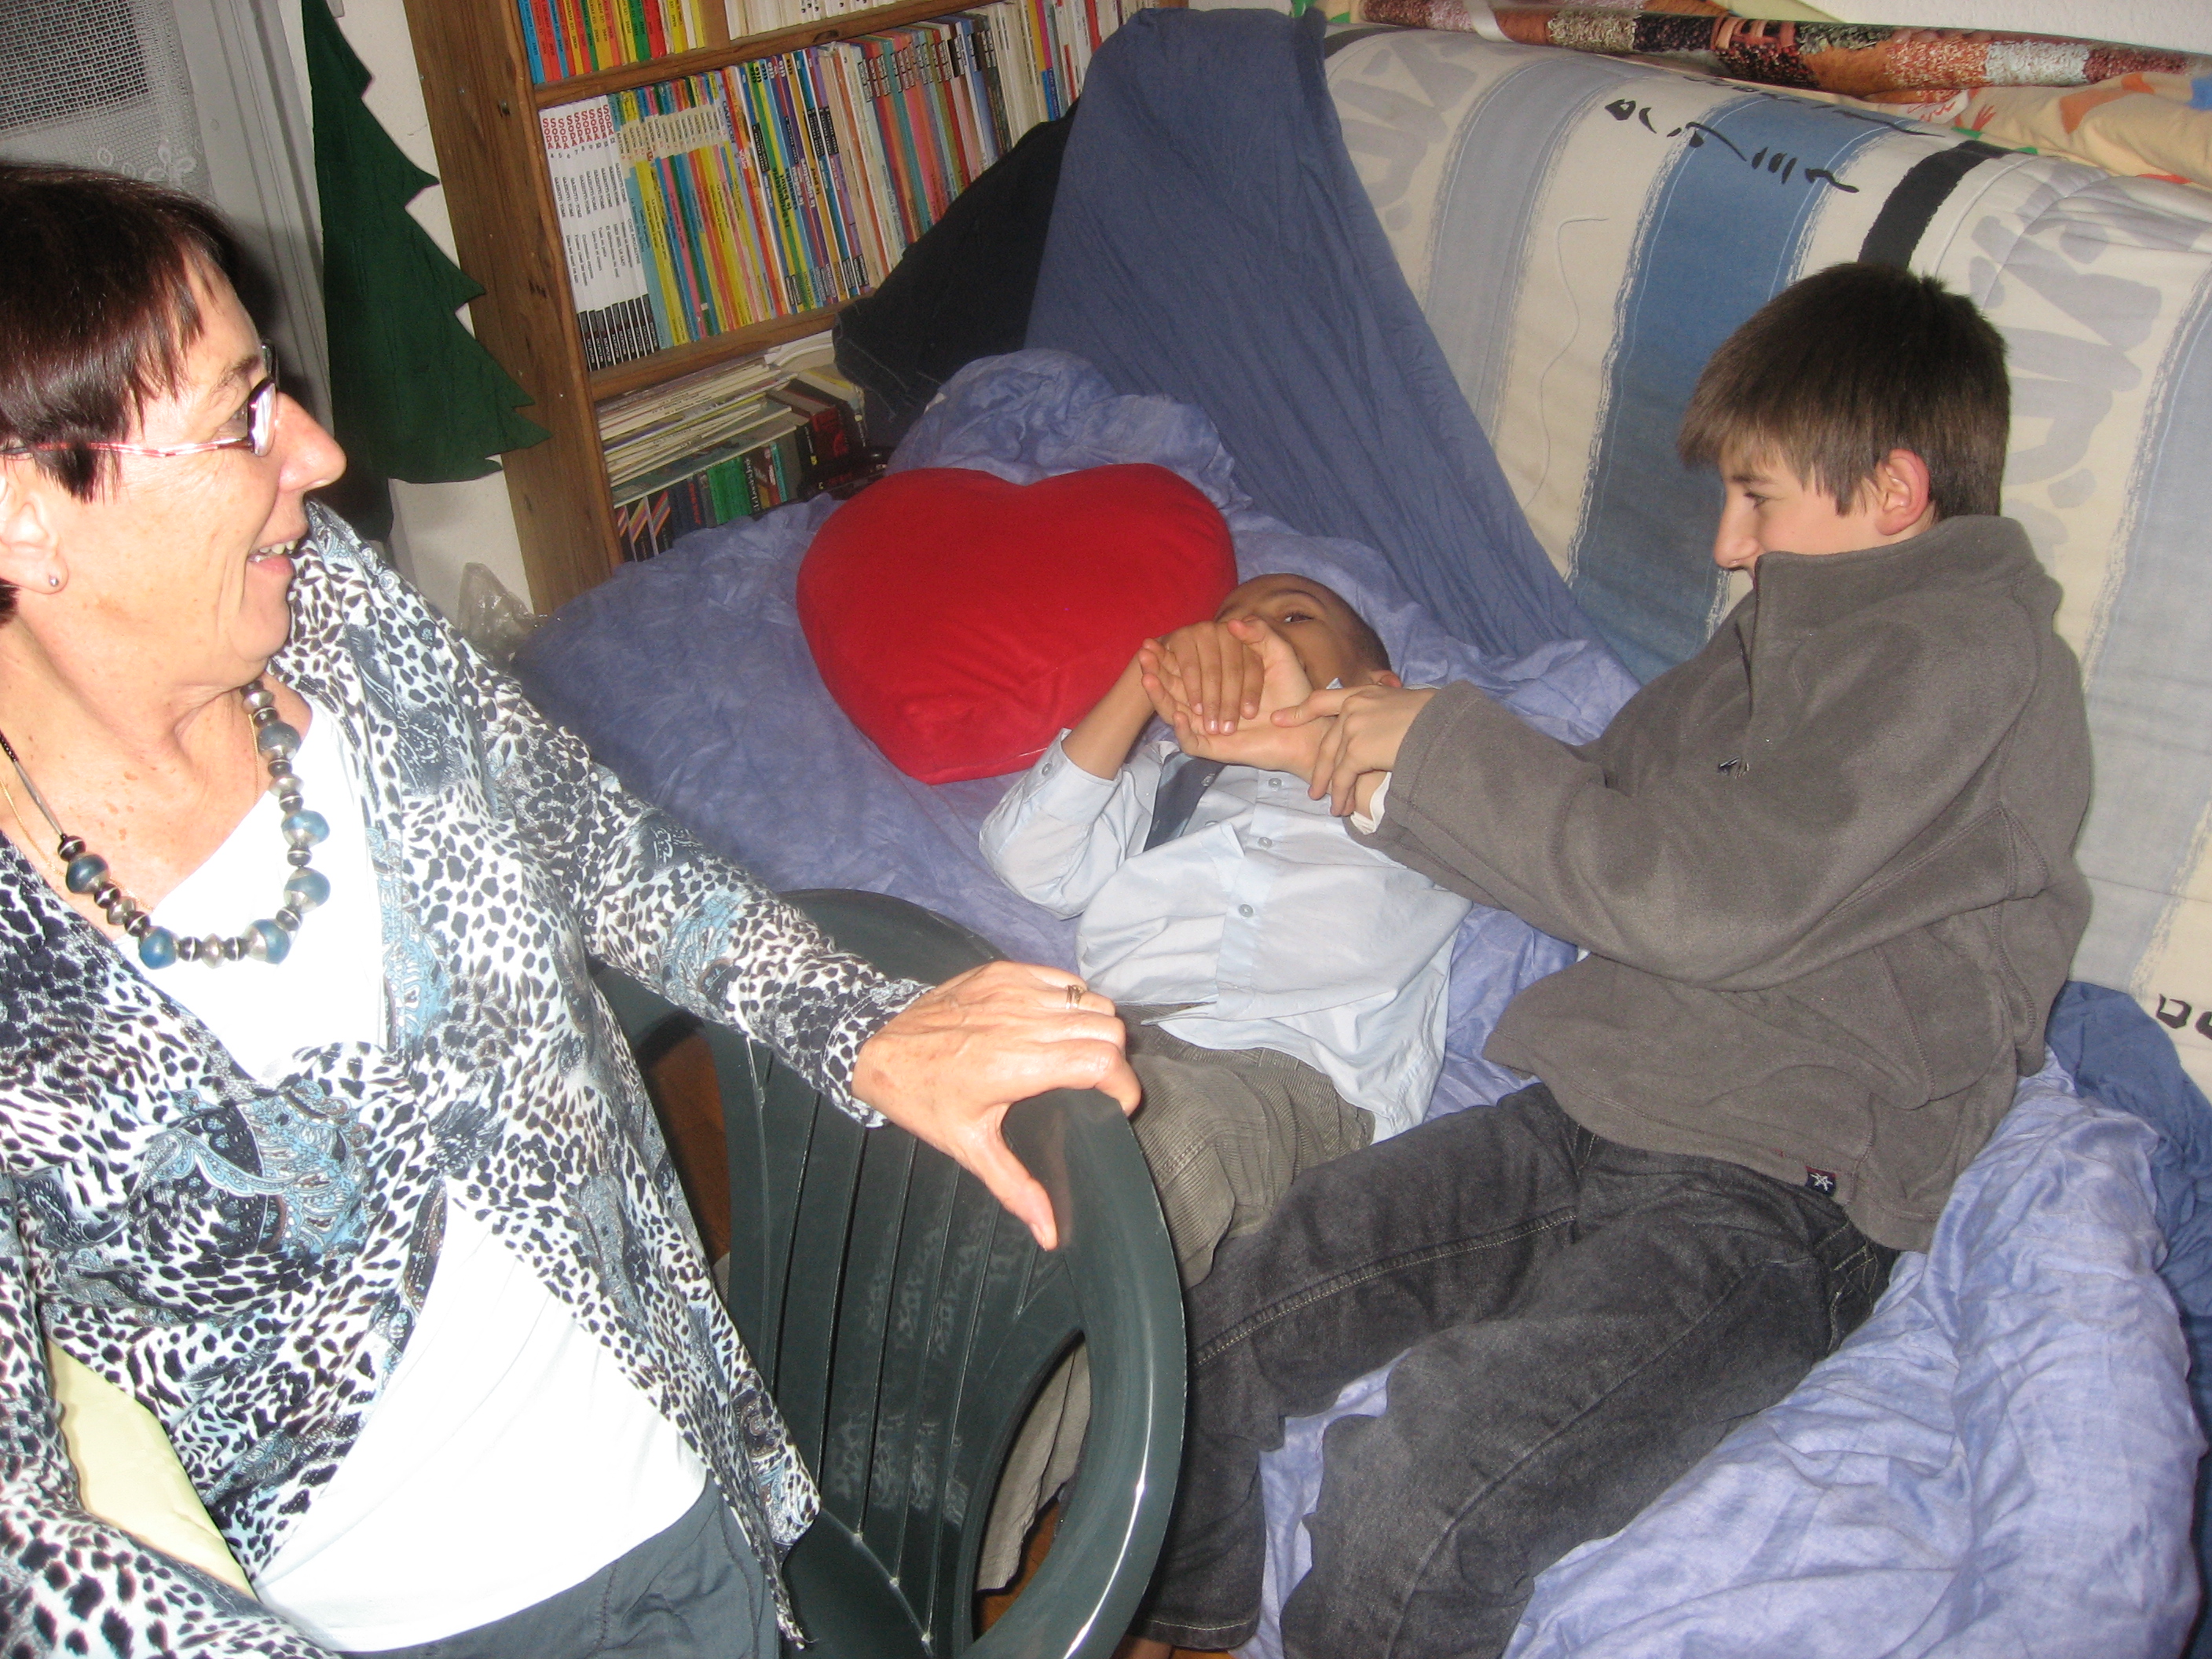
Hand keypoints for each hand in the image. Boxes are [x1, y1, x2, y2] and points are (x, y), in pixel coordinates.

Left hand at [851, 961, 1139, 1249]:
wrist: (878, 1046)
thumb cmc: (923, 1097)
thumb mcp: (970, 1146)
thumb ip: (1016, 1187)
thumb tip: (1050, 1233)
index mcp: (1018, 1065)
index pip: (1103, 1061)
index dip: (1124, 1086)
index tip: (1117, 1106)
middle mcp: (1022, 1021)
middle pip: (1108, 1029)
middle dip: (1115, 1060)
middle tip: (1097, 1086)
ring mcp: (1015, 990)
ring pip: (1093, 1000)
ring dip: (1098, 1028)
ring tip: (1080, 1055)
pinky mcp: (1006, 971)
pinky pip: (1066, 980)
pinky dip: (1074, 1000)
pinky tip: (1056, 1024)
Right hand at [1141, 618, 1324, 776]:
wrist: (1306, 730)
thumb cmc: (1294, 693)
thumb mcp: (1278, 655)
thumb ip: (1258, 634)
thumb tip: (1231, 621)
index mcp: (1216, 682)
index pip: (1186, 666)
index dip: (1167, 654)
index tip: (1152, 641)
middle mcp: (1208, 703)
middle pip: (1173, 687)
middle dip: (1157, 669)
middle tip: (1142, 653)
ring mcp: (1207, 726)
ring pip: (1175, 712)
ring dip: (1159, 696)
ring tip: (1147, 678)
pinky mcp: (1212, 748)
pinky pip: (1190, 741)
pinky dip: (1181, 729)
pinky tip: (1178, 714)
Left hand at [1275, 682, 1436, 813]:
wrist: (1445, 725)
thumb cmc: (1438, 716)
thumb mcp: (1407, 704)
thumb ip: (1387, 714)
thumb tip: (1390, 729)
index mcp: (1365, 693)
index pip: (1323, 699)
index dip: (1299, 711)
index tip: (1278, 719)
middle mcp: (1354, 707)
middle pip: (1327, 741)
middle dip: (1320, 767)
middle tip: (1315, 786)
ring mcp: (1353, 728)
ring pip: (1333, 762)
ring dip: (1331, 787)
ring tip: (1329, 803)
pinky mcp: (1358, 750)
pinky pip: (1343, 778)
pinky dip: (1341, 795)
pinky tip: (1341, 807)